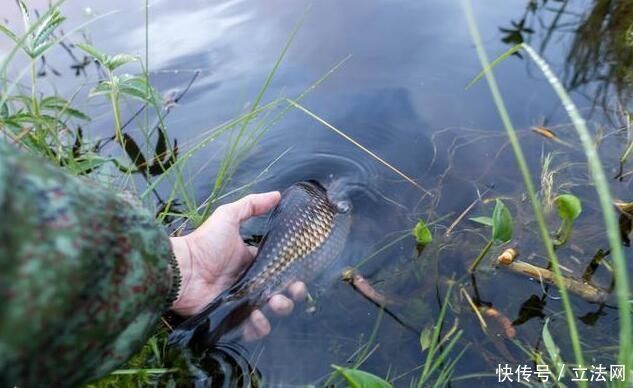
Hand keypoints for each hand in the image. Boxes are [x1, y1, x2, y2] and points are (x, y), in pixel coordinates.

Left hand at [169, 192, 306, 340]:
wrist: (181, 269)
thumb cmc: (204, 243)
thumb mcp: (227, 217)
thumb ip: (252, 205)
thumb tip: (278, 195)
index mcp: (251, 262)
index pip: (279, 270)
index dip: (292, 273)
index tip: (300, 274)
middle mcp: (250, 283)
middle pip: (281, 292)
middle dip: (292, 293)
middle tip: (293, 290)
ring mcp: (242, 303)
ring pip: (271, 312)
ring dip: (280, 308)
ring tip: (275, 302)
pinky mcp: (232, 319)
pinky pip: (253, 329)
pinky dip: (260, 326)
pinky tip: (258, 316)